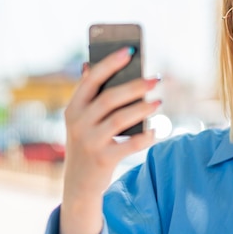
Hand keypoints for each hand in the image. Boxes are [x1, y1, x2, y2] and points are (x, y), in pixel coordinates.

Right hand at [59, 47, 159, 233]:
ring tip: (159, 102)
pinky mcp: (102, 160)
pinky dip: (145, 137)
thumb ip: (89, 95)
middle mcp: (78, 123)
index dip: (110, 63)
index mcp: (73, 108)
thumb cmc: (87, 143)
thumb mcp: (82, 120)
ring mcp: (89, 142)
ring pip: (119, 119)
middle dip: (134, 86)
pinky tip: (156, 131)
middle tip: (156, 79)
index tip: (130, 49)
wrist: (78, 184)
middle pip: (109, 98)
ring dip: (142, 108)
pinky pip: (128, 145)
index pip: (92, 80)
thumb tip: (92, 63)